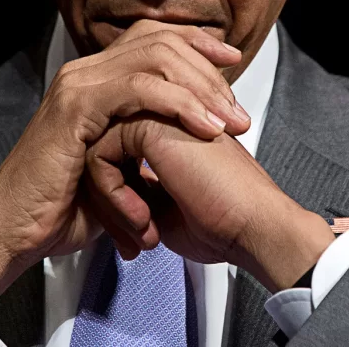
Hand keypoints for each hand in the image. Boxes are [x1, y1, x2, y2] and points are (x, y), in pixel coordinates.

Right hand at [0, 20, 250, 328]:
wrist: (13, 233)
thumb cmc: (60, 210)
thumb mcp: (117, 170)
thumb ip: (145, 145)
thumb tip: (187, 145)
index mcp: (95, 79)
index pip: (154, 38)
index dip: (197, 44)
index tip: (233, 63)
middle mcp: (86, 72)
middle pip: (161, 40)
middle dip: (208, 70)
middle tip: (238, 111)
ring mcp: (78, 84)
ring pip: (155, 58)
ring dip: (200, 88)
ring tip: (230, 123)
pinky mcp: (75, 106)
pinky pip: (137, 88)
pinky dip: (178, 104)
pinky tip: (204, 128)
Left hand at [85, 115, 334, 292]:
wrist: (253, 224)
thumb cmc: (222, 220)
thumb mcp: (162, 202)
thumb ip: (133, 183)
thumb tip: (100, 188)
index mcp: (172, 126)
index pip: (116, 152)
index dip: (118, 198)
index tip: (140, 232)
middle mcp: (164, 113)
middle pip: (101, 148)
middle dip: (109, 202)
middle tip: (134, 238)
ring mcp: (157, 111)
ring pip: (95, 150)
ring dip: (110, 202)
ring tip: (142, 229)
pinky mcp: (150, 121)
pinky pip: (99, 152)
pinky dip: (112, 195)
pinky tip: (142, 217)